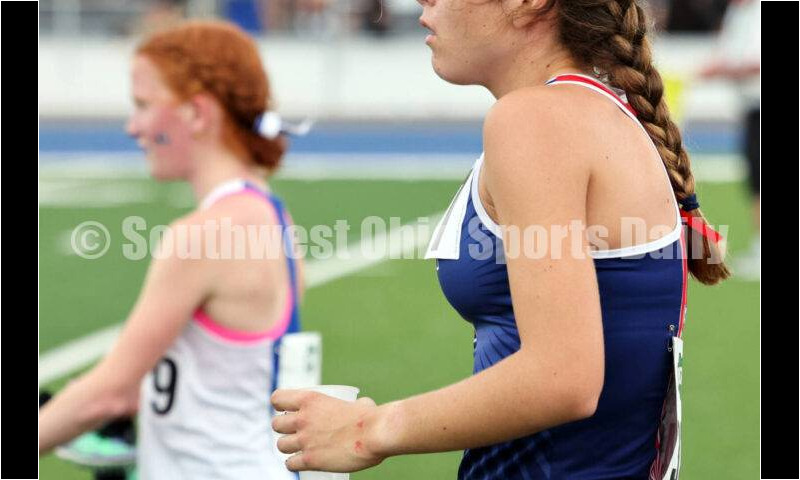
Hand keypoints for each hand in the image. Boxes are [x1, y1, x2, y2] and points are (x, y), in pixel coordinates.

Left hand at [271, 389, 385, 472]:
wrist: (376, 434)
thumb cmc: (371, 418)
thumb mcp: (353, 403)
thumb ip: (353, 404)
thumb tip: (360, 407)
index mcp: (311, 400)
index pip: (277, 398)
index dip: (279, 405)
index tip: (286, 410)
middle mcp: (303, 419)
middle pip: (276, 424)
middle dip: (283, 428)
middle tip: (295, 431)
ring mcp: (305, 440)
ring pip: (280, 445)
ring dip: (288, 447)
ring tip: (298, 448)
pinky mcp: (310, 460)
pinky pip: (290, 464)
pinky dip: (294, 464)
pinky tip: (302, 462)